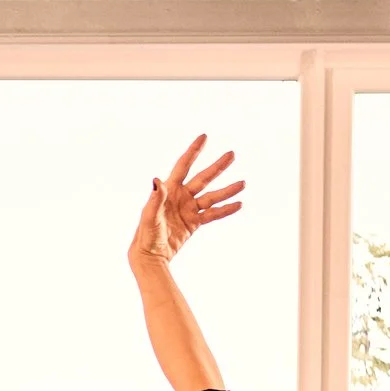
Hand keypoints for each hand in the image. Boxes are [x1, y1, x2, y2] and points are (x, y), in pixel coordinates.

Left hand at [128, 135, 245, 266]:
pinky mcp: (194, 223)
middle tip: (232, 154)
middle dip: (218, 166)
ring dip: (227, 190)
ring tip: (243, 183)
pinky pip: (213, 214)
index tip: (204, 137)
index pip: (184, 165)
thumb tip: (157, 180)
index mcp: (170, 189)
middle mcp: (181, 196)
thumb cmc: (146, 233)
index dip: (194, 151)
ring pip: (212, 196)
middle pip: (203, 178)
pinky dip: (225, 210)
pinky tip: (238, 204)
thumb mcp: (149, 215)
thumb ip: (156, 198)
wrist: (150, 254)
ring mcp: (189, 209)